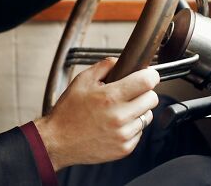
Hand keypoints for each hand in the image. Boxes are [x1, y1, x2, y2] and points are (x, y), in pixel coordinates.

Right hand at [34, 58, 159, 170]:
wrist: (58, 140)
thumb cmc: (68, 111)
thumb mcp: (81, 81)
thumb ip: (104, 67)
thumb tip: (121, 61)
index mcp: (110, 97)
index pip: (146, 82)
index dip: (150, 75)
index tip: (149, 74)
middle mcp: (120, 116)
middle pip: (152, 99)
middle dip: (144, 92)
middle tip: (130, 92)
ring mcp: (124, 134)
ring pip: (147, 116)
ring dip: (138, 110)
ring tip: (118, 110)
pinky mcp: (125, 148)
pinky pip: (139, 132)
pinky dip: (131, 126)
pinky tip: (114, 124)